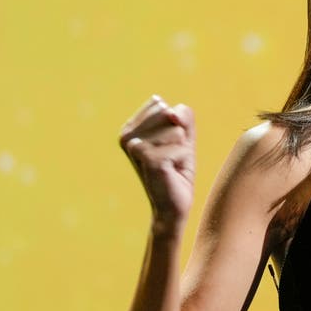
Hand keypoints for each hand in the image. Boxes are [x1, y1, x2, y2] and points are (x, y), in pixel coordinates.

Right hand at [118, 95, 195, 231]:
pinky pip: (180, 146)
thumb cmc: (177, 170)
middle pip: (169, 114)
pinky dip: (183, 158)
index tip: (167, 146)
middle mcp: (127, 135)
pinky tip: (172, 170)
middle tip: (170, 157)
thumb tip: (171, 113)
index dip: (175, 126)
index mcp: (129, 128)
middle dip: (178, 137)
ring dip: (181, 149)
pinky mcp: (147, 159)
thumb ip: (182, 115)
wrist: (173, 204)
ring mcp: (134, 147)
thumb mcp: (183, 136)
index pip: (162, 106)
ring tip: (171, 164)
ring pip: (176, 130)